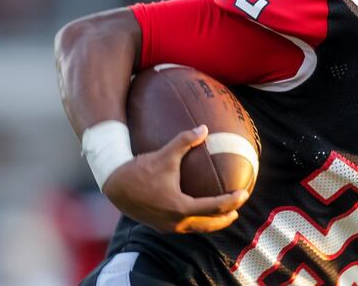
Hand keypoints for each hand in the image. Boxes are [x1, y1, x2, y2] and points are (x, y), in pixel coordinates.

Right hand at [103, 125, 248, 232]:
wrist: (114, 185)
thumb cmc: (140, 169)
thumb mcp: (165, 154)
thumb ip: (185, 141)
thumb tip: (204, 128)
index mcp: (180, 207)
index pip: (214, 207)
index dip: (231, 201)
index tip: (244, 193)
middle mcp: (175, 222)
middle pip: (209, 224)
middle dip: (226, 217)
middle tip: (238, 208)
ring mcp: (167, 226)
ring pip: (197, 228)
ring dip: (212, 222)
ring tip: (224, 214)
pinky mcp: (159, 226)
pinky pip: (185, 226)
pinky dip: (197, 221)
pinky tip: (199, 212)